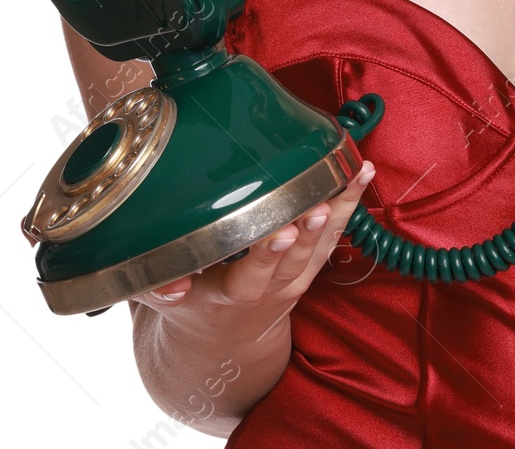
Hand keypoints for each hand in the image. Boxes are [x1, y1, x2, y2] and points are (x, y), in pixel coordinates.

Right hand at [133, 160, 377, 346]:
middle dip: (306, 233)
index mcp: (226, 297)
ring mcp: (290, 281)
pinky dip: (348, 204)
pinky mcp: (307, 270)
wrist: (220, 343)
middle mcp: (264, 291)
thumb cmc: (186, 304)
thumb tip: (170, 285)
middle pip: (291, 261)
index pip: (248, 278)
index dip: (265, 256)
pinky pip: (333, 237)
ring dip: (337, 210)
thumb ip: (155, 288)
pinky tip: (360, 172)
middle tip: (318, 205)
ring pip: (318, 247)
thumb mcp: (160, 299)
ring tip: (350, 175)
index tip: (280, 231)